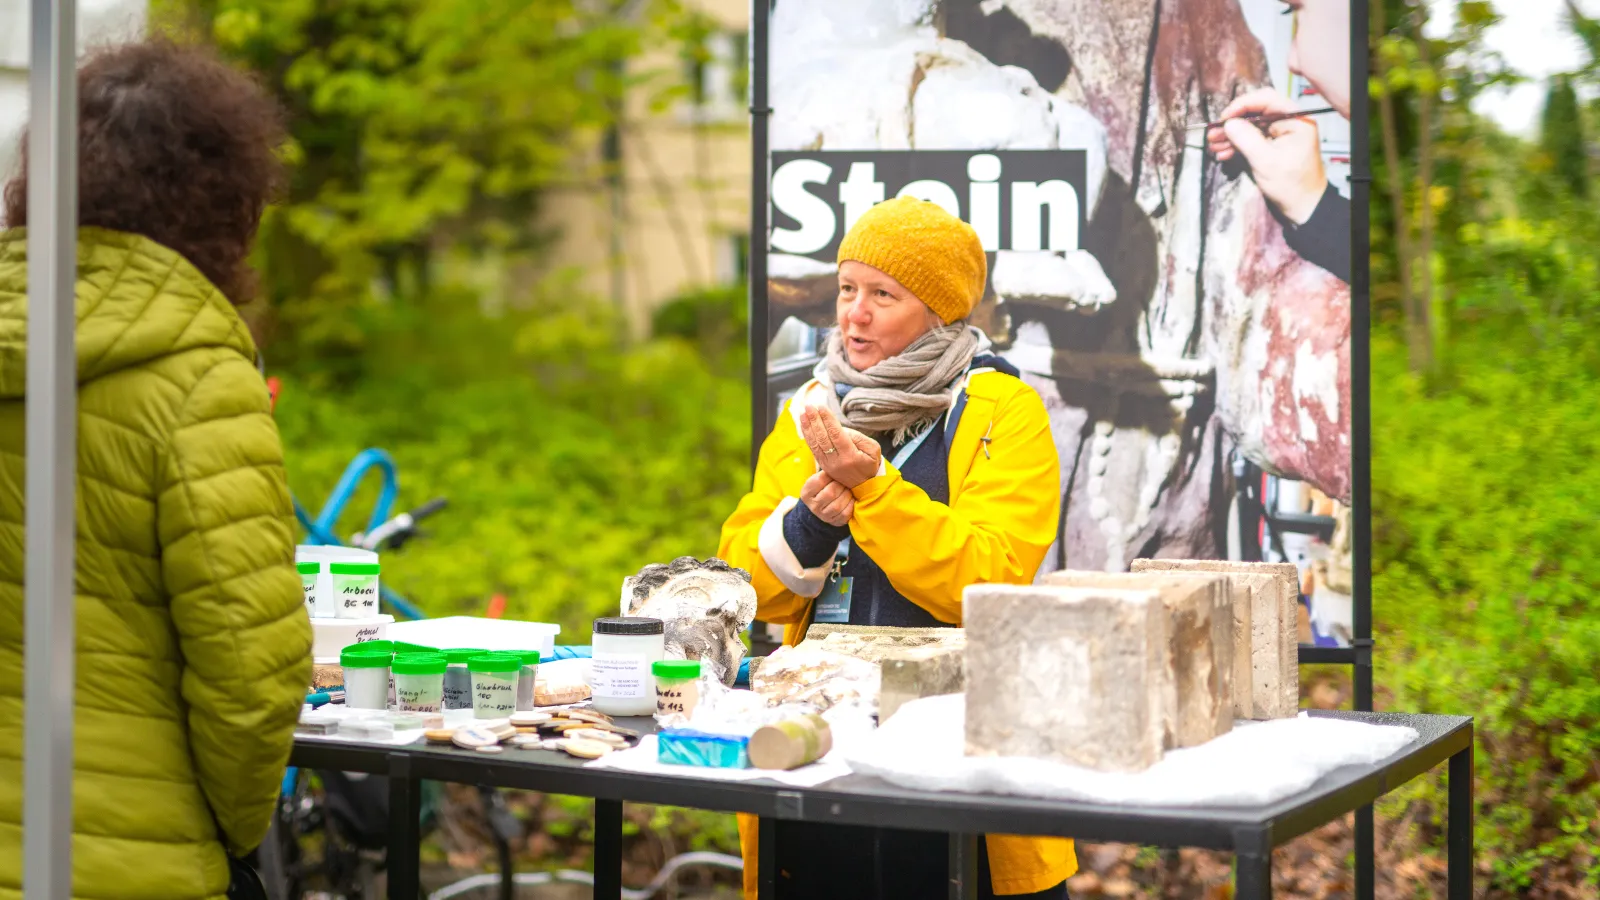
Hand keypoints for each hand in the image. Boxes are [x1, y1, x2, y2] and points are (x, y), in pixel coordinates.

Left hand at [799, 404, 881, 488]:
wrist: (864, 486)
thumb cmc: (869, 464)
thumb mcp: (873, 449)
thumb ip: (858, 437)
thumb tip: (840, 429)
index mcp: (850, 456)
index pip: (836, 434)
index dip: (827, 420)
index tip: (821, 407)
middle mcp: (836, 461)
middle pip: (823, 438)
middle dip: (815, 421)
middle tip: (809, 406)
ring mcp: (828, 464)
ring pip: (815, 444)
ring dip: (808, 427)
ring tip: (803, 413)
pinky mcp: (823, 465)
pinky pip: (813, 449)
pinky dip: (807, 436)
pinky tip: (804, 425)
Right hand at [800, 471, 854, 525]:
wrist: (824, 507)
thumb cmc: (825, 487)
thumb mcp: (820, 478)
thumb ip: (827, 470)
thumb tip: (837, 459)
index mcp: (806, 493)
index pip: (819, 480)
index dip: (831, 474)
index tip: (836, 472)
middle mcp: (813, 506)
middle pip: (830, 493)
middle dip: (841, 485)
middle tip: (844, 481)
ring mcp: (823, 516)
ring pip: (838, 505)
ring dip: (846, 495)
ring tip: (848, 490)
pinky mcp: (835, 522)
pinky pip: (845, 513)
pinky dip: (851, 504)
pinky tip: (850, 499)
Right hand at [1205, 88, 1327, 224]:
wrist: (1304, 208)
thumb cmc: (1290, 185)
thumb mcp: (1266, 161)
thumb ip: (1247, 139)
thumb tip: (1228, 123)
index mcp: (1295, 120)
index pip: (1266, 99)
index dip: (1242, 105)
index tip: (1223, 119)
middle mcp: (1289, 122)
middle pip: (1256, 112)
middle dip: (1233, 123)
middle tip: (1212, 134)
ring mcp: (1281, 135)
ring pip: (1251, 127)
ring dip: (1231, 136)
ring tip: (1213, 146)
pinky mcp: (1273, 147)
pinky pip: (1253, 140)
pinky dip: (1237, 146)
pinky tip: (1223, 153)